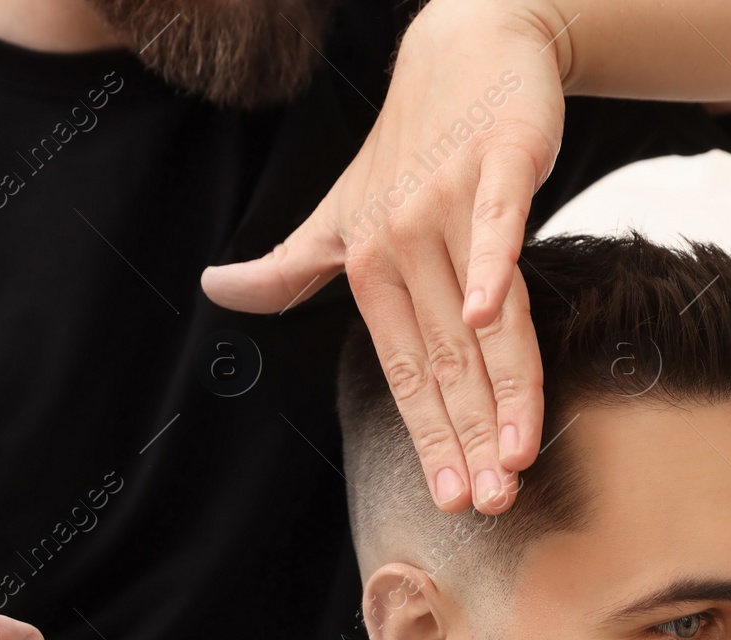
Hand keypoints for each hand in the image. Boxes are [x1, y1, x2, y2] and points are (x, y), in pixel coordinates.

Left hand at [200, 0, 565, 514]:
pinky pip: (495, 227)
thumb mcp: (342, 210)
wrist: (465, 43)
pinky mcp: (497, 165)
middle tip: (492, 503)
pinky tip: (487, 313)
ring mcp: (447, 205)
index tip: (450, 498)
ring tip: (515, 456)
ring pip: (480, 315)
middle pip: (444, 359)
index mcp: (370, 266)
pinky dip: (488, 267)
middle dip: (470, 436)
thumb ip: (290, 265)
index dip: (429, 437)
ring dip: (501, 388)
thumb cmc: (409, 140)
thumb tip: (215, 290)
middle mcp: (401, 242)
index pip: (404, 371)